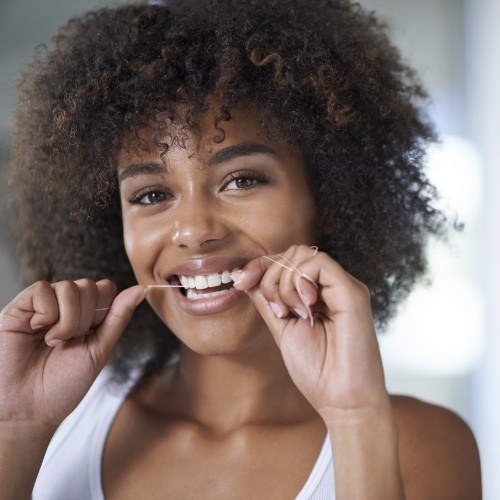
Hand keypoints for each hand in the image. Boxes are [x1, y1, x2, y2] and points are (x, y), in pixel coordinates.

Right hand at [0, 279, 145, 429]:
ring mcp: (42, 305)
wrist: (30, 410)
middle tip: (69, 342)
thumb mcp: (100, 349)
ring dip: (68, 320)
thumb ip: (119, 317)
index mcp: (86, 315)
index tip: (91, 335)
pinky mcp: (19, 307)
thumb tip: (142, 289)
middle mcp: (65, 306)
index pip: (106, 288)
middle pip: (90, 286)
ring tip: (54, 341)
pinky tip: (37, 330)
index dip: (104, 310)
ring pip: (69, 287)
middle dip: (86, 319)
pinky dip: (46, 313)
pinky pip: (42, 289)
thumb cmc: (64, 384)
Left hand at [233, 244, 388, 420]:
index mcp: (317, 293)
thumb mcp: (281, 327)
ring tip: (292, 313)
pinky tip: (304, 308)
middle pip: (293, 252)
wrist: (341, 402)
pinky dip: (299, 282)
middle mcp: (332, 286)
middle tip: (277, 310)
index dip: (259, 266)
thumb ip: (267, 300)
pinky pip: (318, 264)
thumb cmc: (316, 370)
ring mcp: (344, 287)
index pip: (287, 260)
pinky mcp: (352, 292)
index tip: (239, 282)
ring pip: (302, 254)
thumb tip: (245, 276)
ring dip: (283, 283)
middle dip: (270, 276)